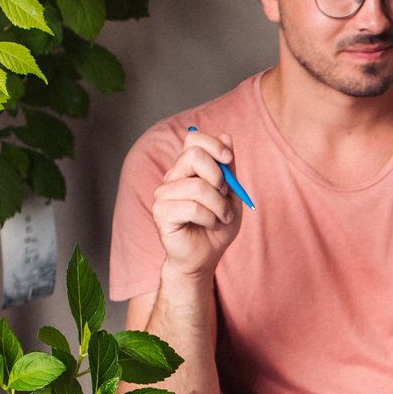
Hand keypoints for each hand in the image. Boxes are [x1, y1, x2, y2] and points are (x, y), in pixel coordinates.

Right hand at [154, 128, 243, 280]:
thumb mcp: (231, 195)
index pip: (193, 139)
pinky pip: (192, 207)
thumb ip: (228, 168)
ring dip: (219, 205)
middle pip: (193, 155)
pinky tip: (210, 224)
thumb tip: (226, 136)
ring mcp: (163, 194)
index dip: (213, 145)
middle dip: (218, 176)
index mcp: (187, 169)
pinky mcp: (161, 213)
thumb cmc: (217, 225)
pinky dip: (209, 218)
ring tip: (222, 217)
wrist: (205, 257)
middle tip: (225, 195)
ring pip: (197, 186)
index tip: (229, 159)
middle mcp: (172, 177)